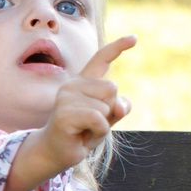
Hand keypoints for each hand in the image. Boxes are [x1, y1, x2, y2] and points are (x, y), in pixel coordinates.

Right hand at [6, 37, 134, 190]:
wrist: (56, 153)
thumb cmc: (82, 133)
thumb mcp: (107, 118)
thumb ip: (118, 107)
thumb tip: (120, 107)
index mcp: (83, 82)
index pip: (101, 59)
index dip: (118, 47)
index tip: (134, 38)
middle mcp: (73, 85)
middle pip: (112, 88)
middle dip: (109, 109)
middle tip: (91, 123)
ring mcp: (66, 98)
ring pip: (106, 106)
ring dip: (103, 125)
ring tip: (85, 130)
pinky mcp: (64, 114)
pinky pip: (98, 119)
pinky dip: (98, 132)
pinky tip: (83, 136)